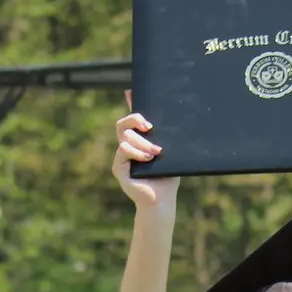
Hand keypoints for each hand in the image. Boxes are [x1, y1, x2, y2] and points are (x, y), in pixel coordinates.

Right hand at [113, 94, 176, 210]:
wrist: (163, 200)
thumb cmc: (169, 175)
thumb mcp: (170, 150)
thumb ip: (166, 134)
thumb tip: (173, 113)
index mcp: (138, 141)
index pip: (132, 119)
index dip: (130, 103)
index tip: (131, 91)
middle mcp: (127, 147)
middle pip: (123, 123)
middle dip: (135, 119)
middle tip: (149, 125)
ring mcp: (121, 158)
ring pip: (125, 137)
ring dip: (142, 143)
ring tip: (156, 153)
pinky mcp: (118, 168)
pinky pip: (122, 150)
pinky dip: (136, 153)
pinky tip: (148, 159)